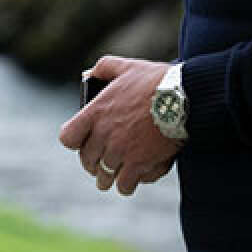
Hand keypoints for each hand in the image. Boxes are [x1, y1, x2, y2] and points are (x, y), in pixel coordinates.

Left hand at [58, 54, 182, 196]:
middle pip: (87, 160)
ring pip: (104, 176)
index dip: (74, 141)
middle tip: (97, 166)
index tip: (82, 143)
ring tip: (110, 180)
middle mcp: (103, 135)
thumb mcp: (125, 66)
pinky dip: (127, 185)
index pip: (68, 137)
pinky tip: (131, 182)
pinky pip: (125, 185)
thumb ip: (103, 68)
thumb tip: (88, 75)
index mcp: (95, 113)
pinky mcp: (139, 164)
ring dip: (107, 178)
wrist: (184, 98)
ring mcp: (120, 151)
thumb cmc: (155, 81)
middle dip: (92, 164)